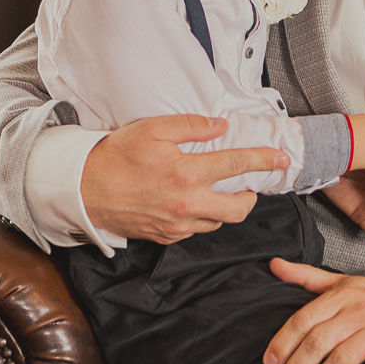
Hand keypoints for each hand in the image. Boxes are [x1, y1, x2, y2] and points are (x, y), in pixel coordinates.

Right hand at [79, 114, 288, 243]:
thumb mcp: (152, 129)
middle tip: (246, 184)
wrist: (82, 190)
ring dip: (224, 208)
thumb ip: (191, 126)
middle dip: (250, 197)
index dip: (264, 160)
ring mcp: (176, 225)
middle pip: (238, 209)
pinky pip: (195, 229)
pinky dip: (201, 217)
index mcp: (186, 174)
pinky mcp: (165, 237)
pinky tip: (190, 202)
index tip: (282, 158)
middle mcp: (186, 204)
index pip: (236, 165)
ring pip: (218, 222)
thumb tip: (220, 127)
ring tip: (215, 191)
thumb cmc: (115, 156)